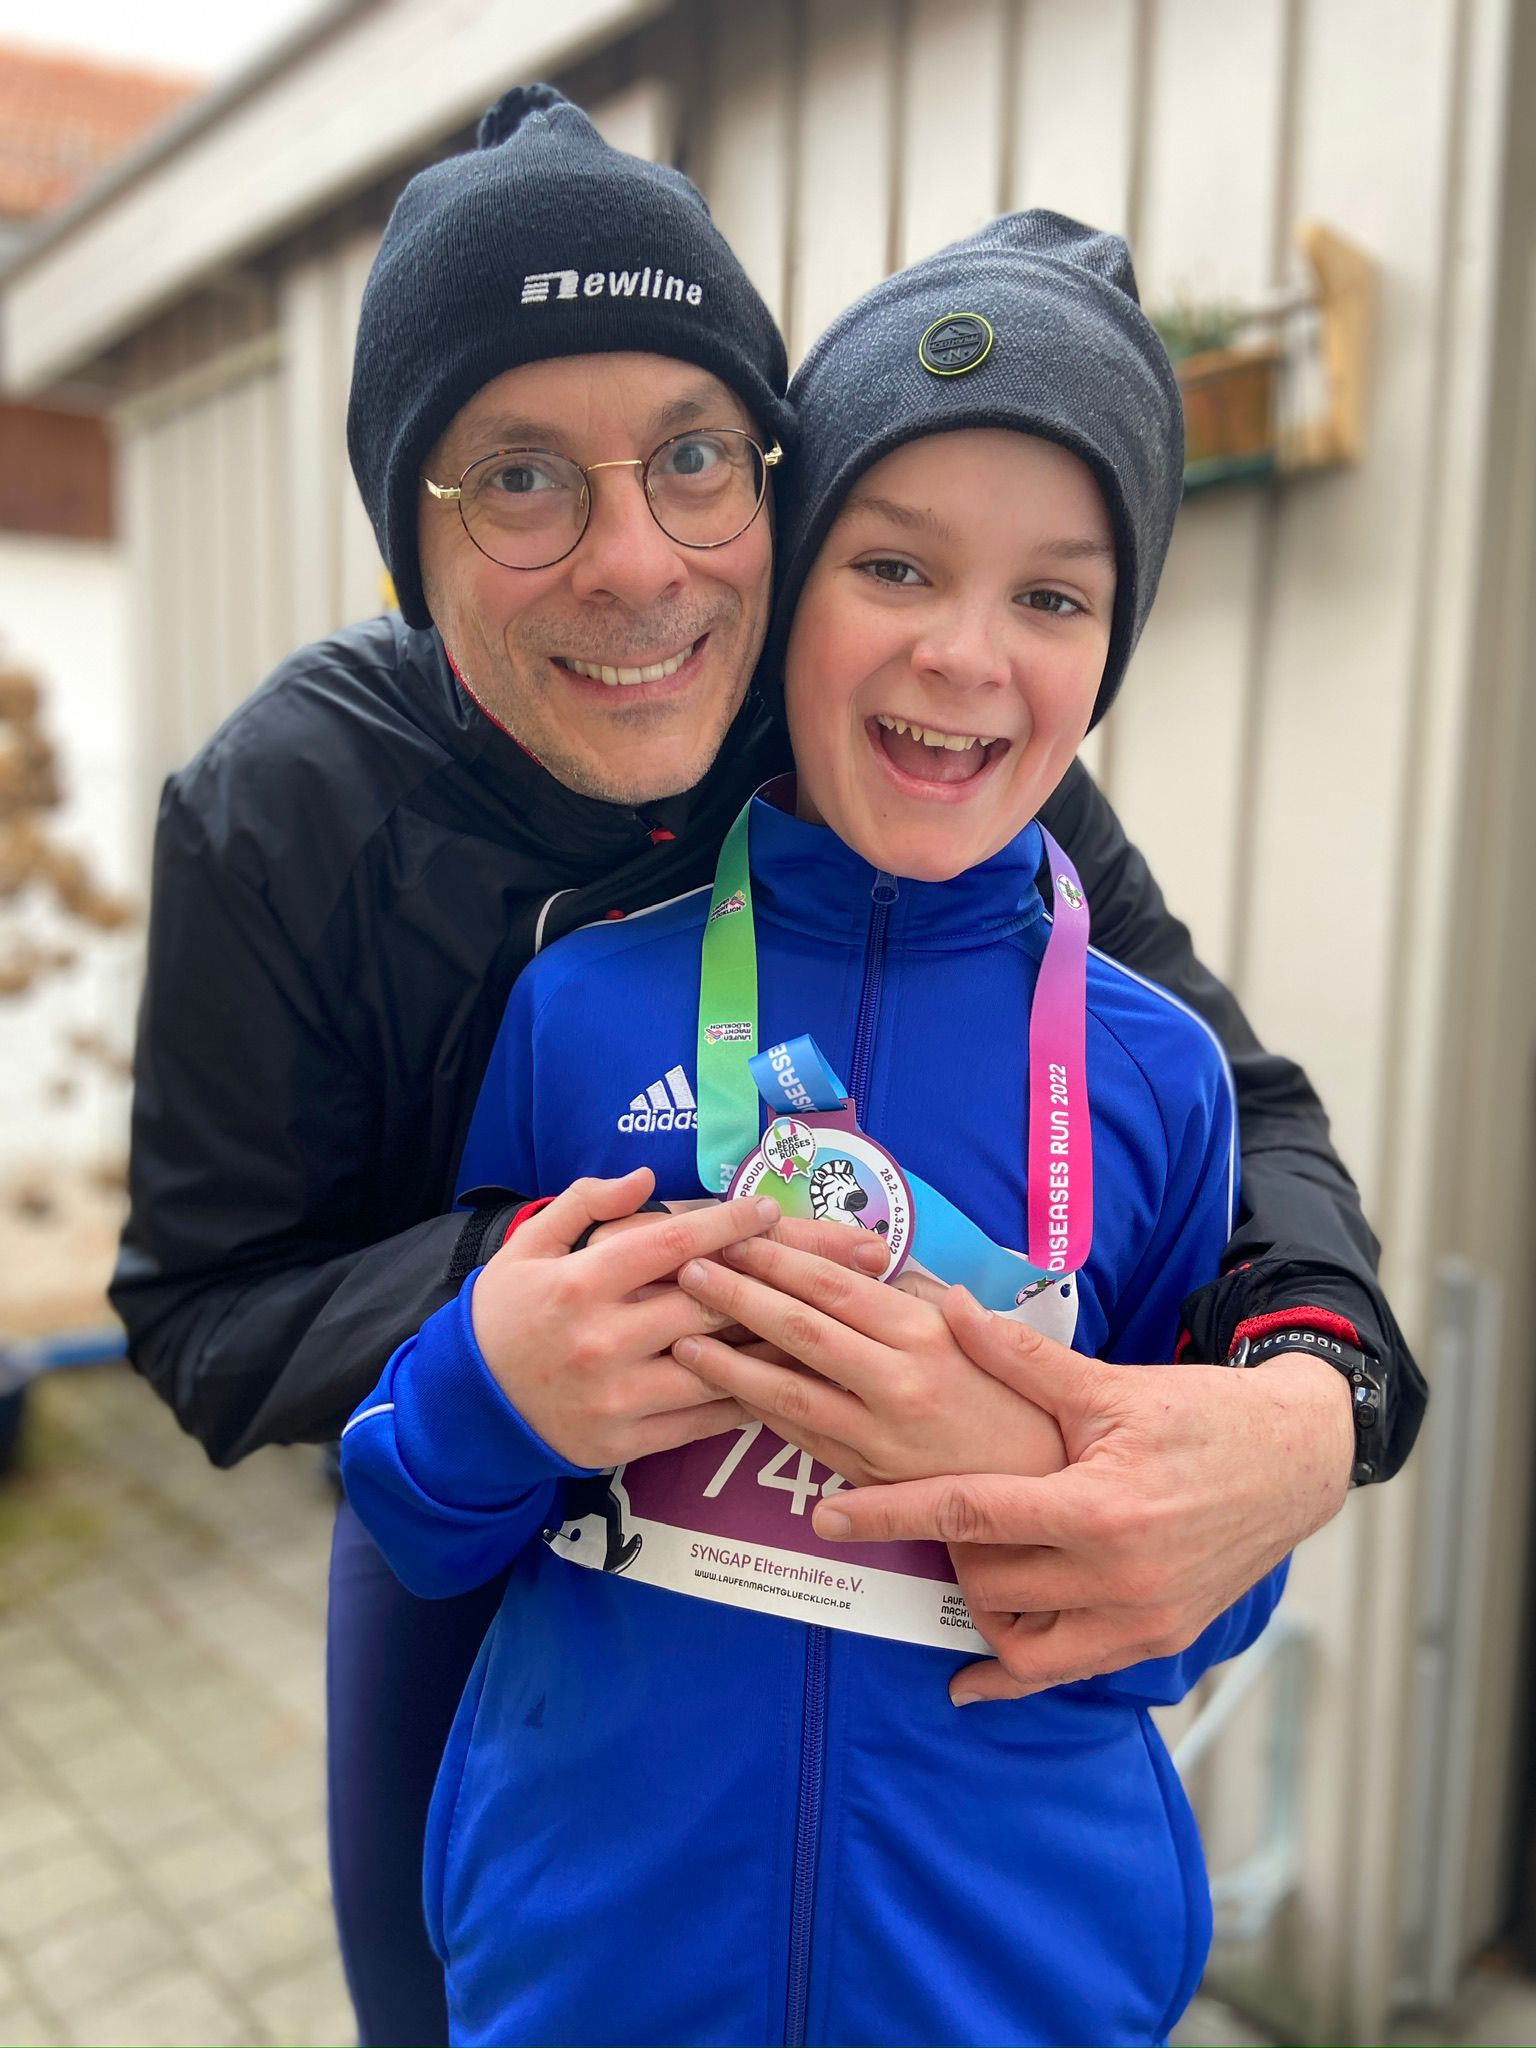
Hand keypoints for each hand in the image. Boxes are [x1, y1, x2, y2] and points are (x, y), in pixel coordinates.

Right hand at [472, 1171, 783, 1467]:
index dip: (728, 1225)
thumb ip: (584, 1203)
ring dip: (766, 1347)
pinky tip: (777, 1381)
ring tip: (808, 1324)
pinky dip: (745, 1401)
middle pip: (706, 1307)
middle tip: (807, 1266)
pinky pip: (702, 1423)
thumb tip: (646, 1177)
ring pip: (715, 1369)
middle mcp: (602, 1340)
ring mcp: (616, 1398)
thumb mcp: (528, 1246)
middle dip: (764, 1283)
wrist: (466, 1407)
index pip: (672, 1245)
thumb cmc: (504, 1316)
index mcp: (581, 1283)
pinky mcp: (624, 1444)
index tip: (767, 1209)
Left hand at [671, 1237, 1064, 1486]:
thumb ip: (916, 1298)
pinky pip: (802, 1438)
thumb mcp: (977, 1331)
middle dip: (739, 1297)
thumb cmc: (1014, 1396)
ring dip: (729, 1363)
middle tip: (687, 1270)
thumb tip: (861, 1261)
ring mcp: (879, 1435)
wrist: (1043, 1485)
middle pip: (801, 1330)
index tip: (735, 1236)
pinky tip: (722, 1394)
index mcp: (924, 1332)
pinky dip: (759, 1413)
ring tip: (682, 1338)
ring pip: (789, 1392)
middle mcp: (898, 1381)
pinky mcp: (868, 1477)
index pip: (835, 1285)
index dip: (778, 1258)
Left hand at [806, 1288, 1352, 1704]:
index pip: (968, 1515)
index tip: (827, 1519)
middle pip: (986, 1580)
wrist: (1297, 1461)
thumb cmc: (1202, 1414)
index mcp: (1097, 1507)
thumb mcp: (1109, 1384)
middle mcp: (1117, 1577)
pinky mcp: (1156, 1641)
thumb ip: (1021, 1357)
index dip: (890, 1515)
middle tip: (935, 1508)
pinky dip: (1012, 1674)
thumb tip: (944, 1307)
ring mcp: (1139, 1620)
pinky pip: (1064, 1674)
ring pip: (1018, 1639)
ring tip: (971, 1560)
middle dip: (948, 1547)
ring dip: (980, 1603)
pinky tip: (969, 1680)